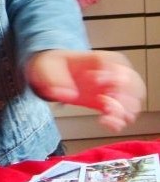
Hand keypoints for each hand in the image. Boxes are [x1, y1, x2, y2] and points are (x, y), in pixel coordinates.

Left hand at [25, 49, 145, 131]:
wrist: (48, 75)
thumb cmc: (50, 65)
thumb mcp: (46, 67)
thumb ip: (55, 79)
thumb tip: (69, 95)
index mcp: (100, 59)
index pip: (119, 64)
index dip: (112, 75)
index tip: (95, 80)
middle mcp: (111, 74)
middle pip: (133, 84)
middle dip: (124, 97)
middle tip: (106, 104)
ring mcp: (110, 90)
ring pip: (133, 101)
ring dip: (123, 111)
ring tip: (106, 116)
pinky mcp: (107, 104)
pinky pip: (123, 114)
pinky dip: (119, 121)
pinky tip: (105, 122)